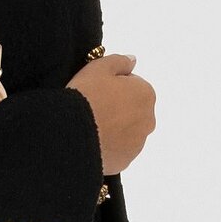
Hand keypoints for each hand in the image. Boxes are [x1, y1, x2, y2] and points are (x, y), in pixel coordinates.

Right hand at [66, 52, 155, 173]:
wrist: (72, 133)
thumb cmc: (86, 95)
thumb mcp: (99, 67)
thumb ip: (120, 61)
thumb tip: (133, 60)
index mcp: (146, 94)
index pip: (132, 86)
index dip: (112, 87)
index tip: (96, 90)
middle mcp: (148, 119)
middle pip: (132, 111)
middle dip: (117, 109)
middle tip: (92, 108)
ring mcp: (138, 143)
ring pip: (126, 132)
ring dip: (114, 129)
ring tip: (90, 126)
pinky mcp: (125, 161)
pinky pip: (118, 151)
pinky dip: (108, 146)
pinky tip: (91, 141)